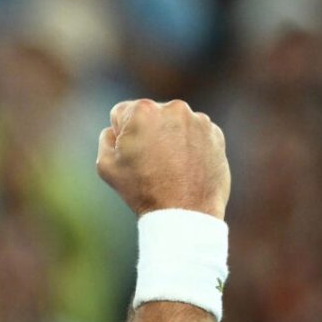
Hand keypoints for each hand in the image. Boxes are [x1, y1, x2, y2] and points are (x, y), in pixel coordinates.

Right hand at [96, 99, 229, 219]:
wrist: (185, 213)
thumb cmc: (142, 191)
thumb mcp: (105, 166)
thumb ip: (106, 139)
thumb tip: (114, 131)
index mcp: (142, 111)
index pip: (121, 113)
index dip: (120, 135)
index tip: (130, 155)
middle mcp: (172, 108)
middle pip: (150, 115)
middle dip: (147, 132)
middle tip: (150, 162)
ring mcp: (198, 120)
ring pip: (174, 123)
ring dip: (169, 137)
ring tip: (170, 167)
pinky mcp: (216, 134)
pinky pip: (195, 133)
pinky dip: (190, 145)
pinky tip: (185, 167)